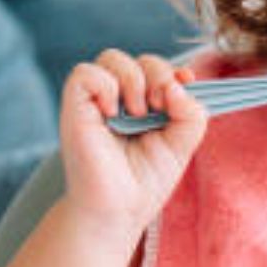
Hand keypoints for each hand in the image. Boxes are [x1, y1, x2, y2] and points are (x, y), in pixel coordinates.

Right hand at [59, 50, 207, 232]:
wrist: (120, 210)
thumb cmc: (145, 180)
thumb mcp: (183, 143)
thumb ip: (192, 111)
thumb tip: (178, 83)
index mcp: (143, 104)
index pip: (158, 67)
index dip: (174, 71)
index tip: (186, 84)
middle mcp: (118, 98)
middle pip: (140, 58)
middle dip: (158, 74)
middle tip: (160, 107)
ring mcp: (95, 101)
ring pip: (112, 57)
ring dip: (134, 79)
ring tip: (139, 113)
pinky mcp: (75, 107)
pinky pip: (85, 72)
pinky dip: (105, 86)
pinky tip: (113, 113)